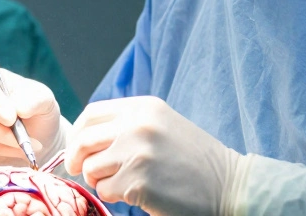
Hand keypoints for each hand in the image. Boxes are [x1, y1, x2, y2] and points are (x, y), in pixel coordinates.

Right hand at [0, 67, 66, 166]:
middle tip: (21, 138)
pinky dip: (2, 153)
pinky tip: (17, 150)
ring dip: (3, 143)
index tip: (11, 117)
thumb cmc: (40, 112)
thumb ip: (34, 100)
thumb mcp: (45, 100)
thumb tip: (18, 108)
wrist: (41, 139)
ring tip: (25, 144)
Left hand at [65, 96, 239, 215]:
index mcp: (144, 108)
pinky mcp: (139, 183)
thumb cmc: (193, 159)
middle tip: (80, 170)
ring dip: (99, 180)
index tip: (78, 147)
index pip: (92, 114)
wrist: (229, 184)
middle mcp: (138, 126)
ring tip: (121, 182)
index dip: (79, 132)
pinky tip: (136, 194)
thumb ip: (129, 123)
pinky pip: (106, 191)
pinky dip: (115, 196)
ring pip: (92, 168)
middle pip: (85, 140)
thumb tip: (86, 136)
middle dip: (76, 158)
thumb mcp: (162, 125)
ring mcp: (138, 154)